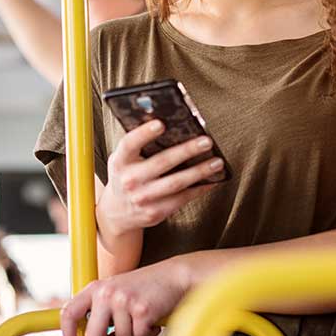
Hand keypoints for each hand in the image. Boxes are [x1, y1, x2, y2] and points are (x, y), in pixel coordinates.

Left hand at [59, 259, 189, 335]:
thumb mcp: (116, 290)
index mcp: (97, 288)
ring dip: (133, 334)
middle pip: (93, 335)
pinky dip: (148, 333)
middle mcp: (107, 293)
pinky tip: (152, 319)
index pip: (70, 312)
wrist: (175, 276)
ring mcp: (124, 301)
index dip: (68, 334)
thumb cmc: (147, 285)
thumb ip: (100, 307)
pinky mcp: (141, 310)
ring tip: (141, 318)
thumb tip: (88, 333)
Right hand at [95, 120, 220, 244]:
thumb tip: (167, 122)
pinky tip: (212, 180)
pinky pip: (181, 199)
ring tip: (217, 162)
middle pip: (162, 162)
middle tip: (206, 141)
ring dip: (199, 171)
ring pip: (176, 183)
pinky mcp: (155, 212)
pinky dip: (199, 189)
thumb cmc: (126, 176)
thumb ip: (139, 144)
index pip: (130, 144)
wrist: (119, 213)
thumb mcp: (124, 159)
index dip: (144, 133)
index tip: (161, 123)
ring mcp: (142, 198)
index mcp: (120, 161)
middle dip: (186, 150)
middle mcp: (129, 180)